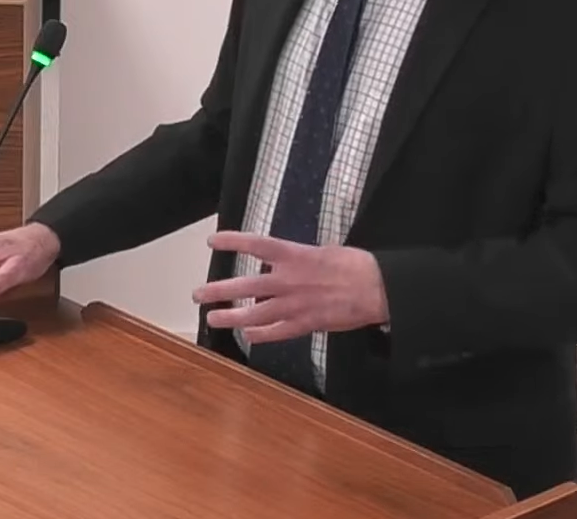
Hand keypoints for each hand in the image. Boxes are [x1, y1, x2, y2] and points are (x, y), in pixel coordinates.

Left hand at [193, 232, 388, 343]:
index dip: (232, 241)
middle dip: (219, 290)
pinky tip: (248, 335)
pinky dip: (261, 334)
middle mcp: (289, 279)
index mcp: (294, 255)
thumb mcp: (322, 251)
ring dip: (231, 316)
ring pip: (255, 313)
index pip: (255, 244)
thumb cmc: (354, 265)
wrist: (378, 287)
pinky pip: (277, 332)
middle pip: (246, 284)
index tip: (212, 241)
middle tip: (198, 294)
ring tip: (214, 318)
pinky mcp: (306, 323)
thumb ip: (296, 259)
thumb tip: (279, 264)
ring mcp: (295, 304)